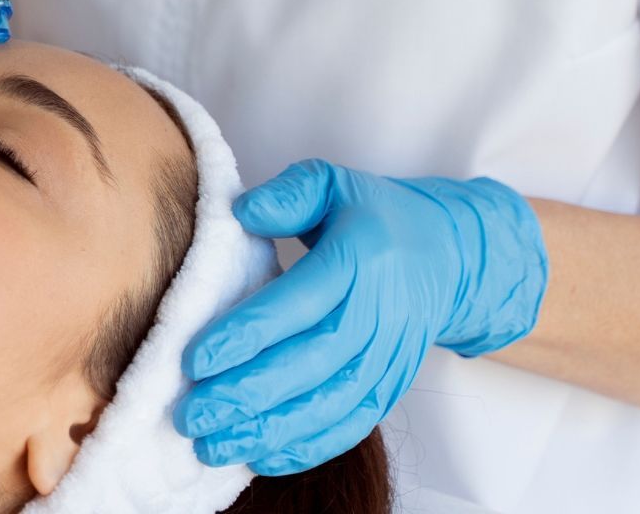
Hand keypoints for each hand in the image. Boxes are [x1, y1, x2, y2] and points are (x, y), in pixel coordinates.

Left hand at [174, 159, 548, 474]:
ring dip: (270, 431)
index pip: (299, 302)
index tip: (195, 358)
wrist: (449, 255)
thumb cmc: (373, 216)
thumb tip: (242, 212)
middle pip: (312, 363)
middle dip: (248, 395)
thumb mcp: (333, 184)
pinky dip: (308, 446)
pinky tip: (260, 456)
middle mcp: (378, 314)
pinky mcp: (390, 385)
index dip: (247, 333)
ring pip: (330, 404)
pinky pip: (351, 424)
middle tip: (190, 413)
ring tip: (212, 444)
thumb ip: (289, 194)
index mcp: (359, 259)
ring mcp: (389, 356)